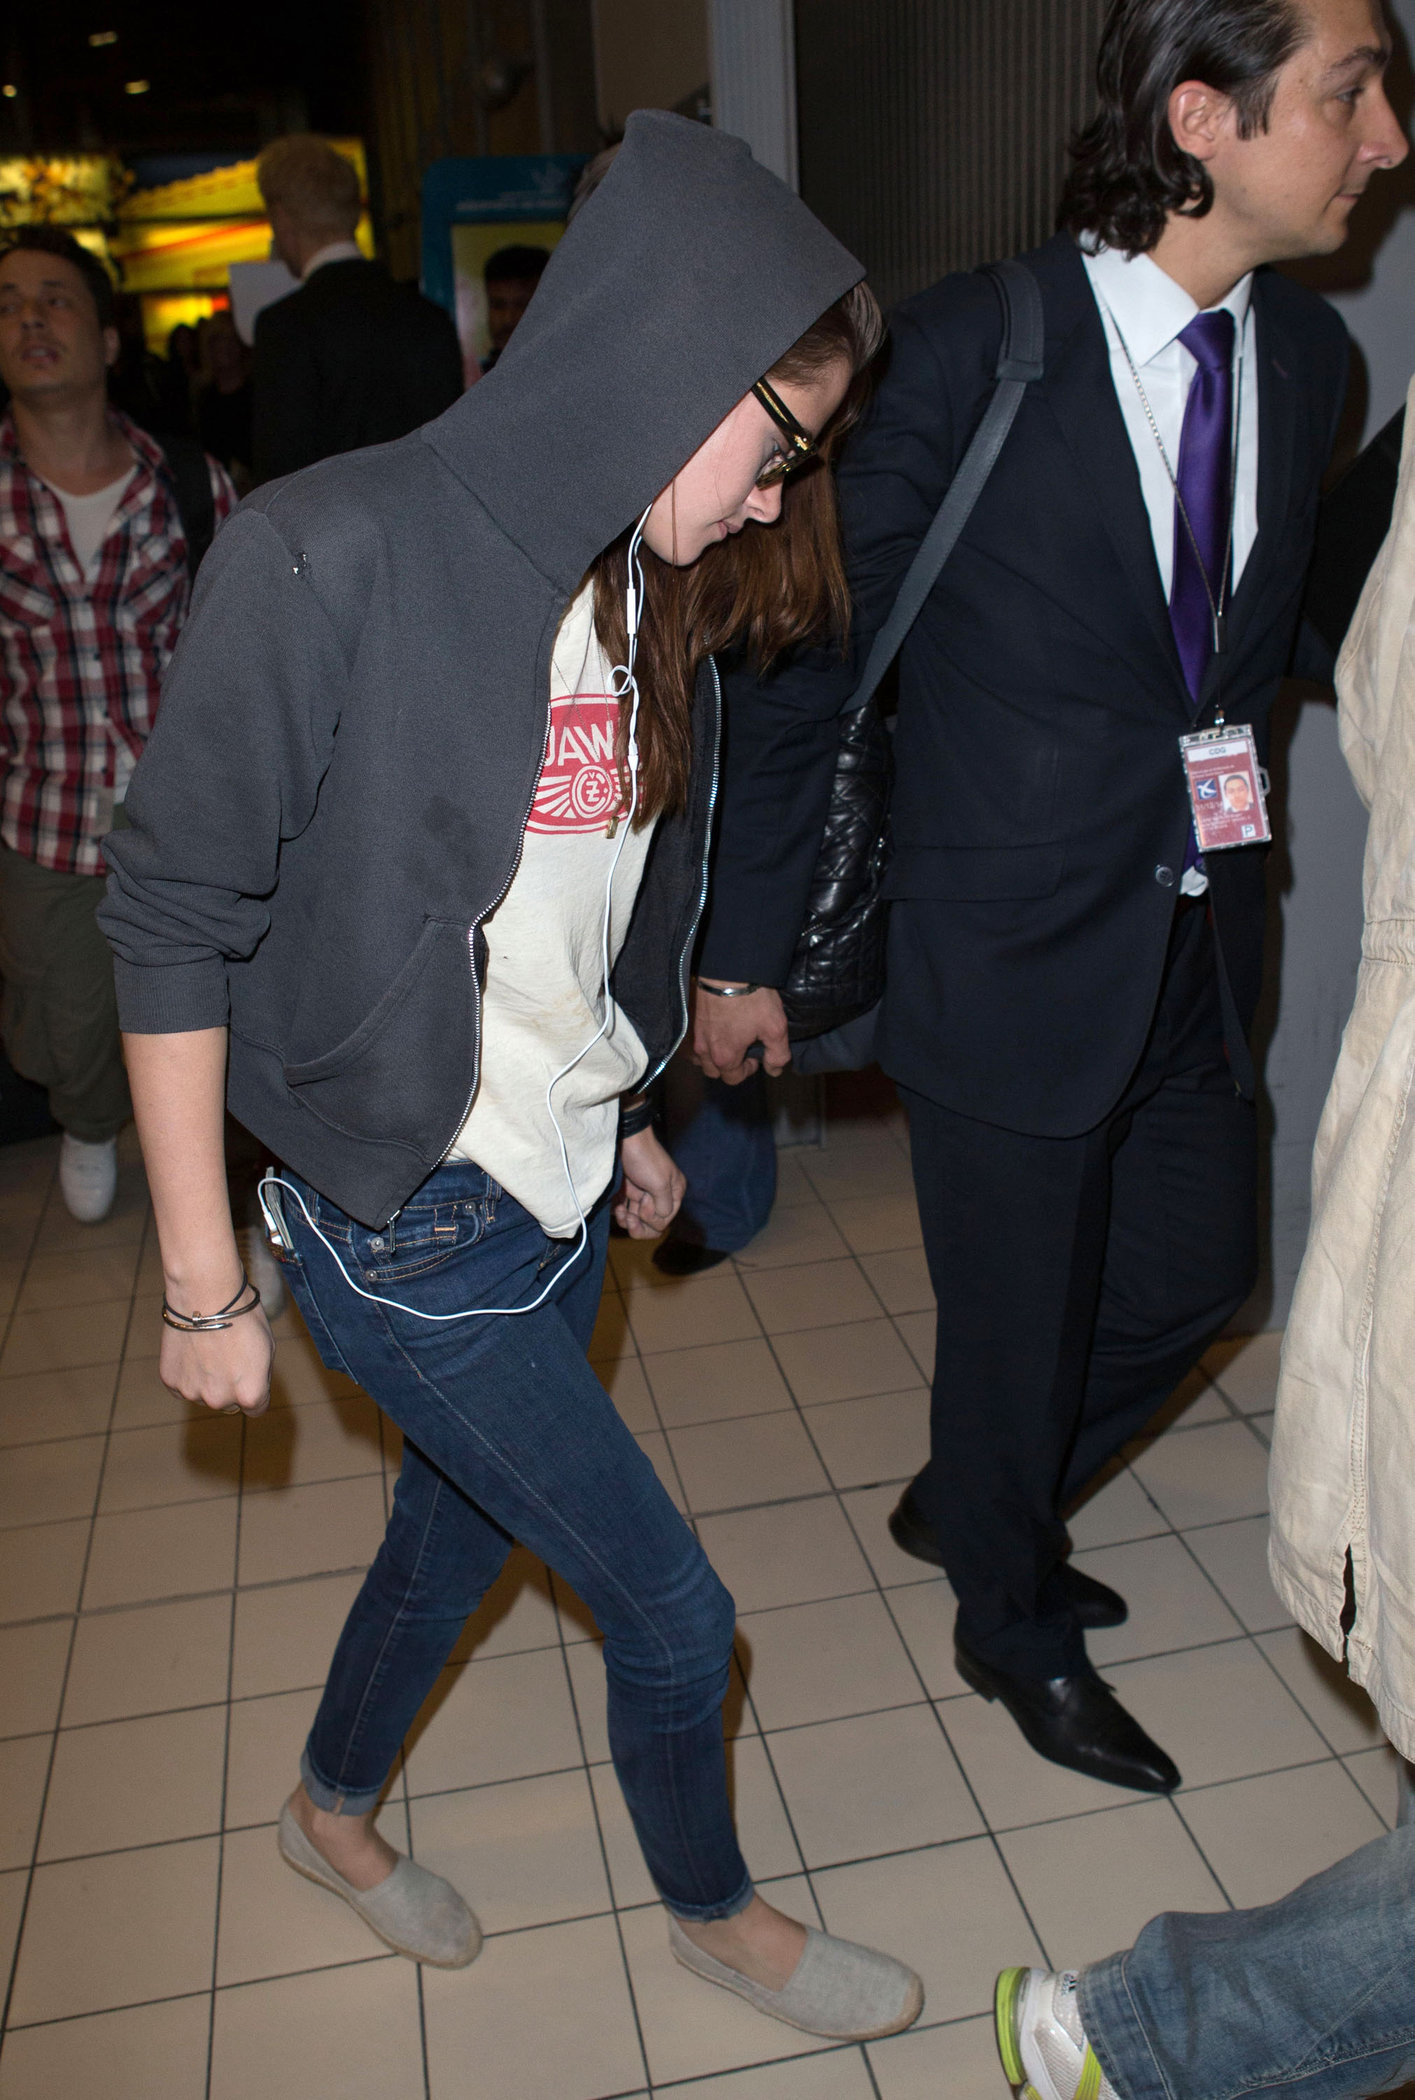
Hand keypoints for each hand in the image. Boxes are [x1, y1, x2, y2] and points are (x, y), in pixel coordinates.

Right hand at [158, 1303, 275, 1416]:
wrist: (206, 1295)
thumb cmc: (241, 1317)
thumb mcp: (268, 1347)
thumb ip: (259, 1376)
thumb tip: (252, 1387)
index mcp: (250, 1393)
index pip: (256, 1409)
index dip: (255, 1389)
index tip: (249, 1373)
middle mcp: (220, 1400)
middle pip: (228, 1404)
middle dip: (230, 1387)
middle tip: (226, 1356)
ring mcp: (192, 1393)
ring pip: (203, 1395)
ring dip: (206, 1381)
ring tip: (207, 1349)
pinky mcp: (171, 1382)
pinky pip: (182, 1385)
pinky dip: (186, 1373)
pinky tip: (191, 1350)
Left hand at [615, 1128, 685, 1237]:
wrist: (625, 1139)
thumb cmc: (645, 1159)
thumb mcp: (660, 1183)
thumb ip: (664, 1207)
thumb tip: (659, 1220)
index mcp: (674, 1194)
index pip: (664, 1222)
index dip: (652, 1218)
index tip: (643, 1201)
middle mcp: (660, 1198)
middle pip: (651, 1227)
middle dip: (639, 1225)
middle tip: (629, 1215)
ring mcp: (642, 1197)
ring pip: (637, 1223)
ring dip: (627, 1221)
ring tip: (620, 1210)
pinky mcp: (627, 1194)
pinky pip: (625, 1215)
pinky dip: (620, 1215)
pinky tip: (616, 1207)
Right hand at [692, 979, 789, 1082]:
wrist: (728, 969)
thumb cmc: (752, 999)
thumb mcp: (775, 1028)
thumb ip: (777, 1054)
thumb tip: (774, 1070)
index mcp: (725, 1056)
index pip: (733, 1078)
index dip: (747, 1071)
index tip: (756, 1056)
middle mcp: (704, 1049)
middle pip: (713, 1071)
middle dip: (728, 1066)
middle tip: (742, 1049)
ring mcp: (693, 1033)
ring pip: (699, 1057)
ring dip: (711, 1056)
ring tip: (725, 1040)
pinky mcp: (688, 1017)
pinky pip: (691, 1040)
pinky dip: (701, 1042)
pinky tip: (712, 1029)